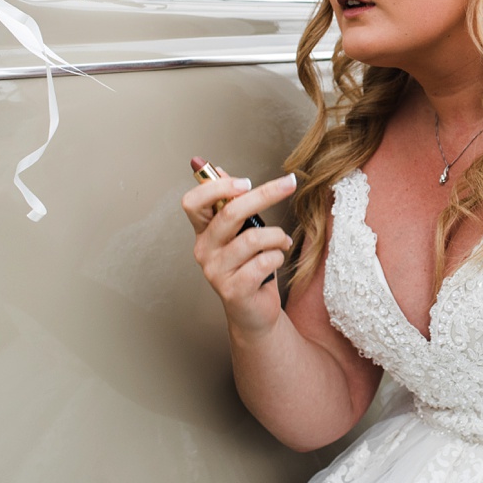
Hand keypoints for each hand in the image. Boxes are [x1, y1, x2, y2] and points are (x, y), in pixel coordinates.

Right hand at [183, 171, 296, 336]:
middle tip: (288, 184)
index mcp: (204, 231)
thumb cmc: (250, 267)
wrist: (254, 312)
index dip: (217, 188)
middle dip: (264, 194)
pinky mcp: (233, 290)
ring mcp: (216, 271)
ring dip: (277, 235)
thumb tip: (218, 169)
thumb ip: (229, 202)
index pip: (193, 202)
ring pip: (253, 238)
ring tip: (283, 241)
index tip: (246, 181)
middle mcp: (204, 250)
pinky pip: (264, 261)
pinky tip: (277, 260)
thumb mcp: (240, 231)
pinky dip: (278, 256)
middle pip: (229, 213)